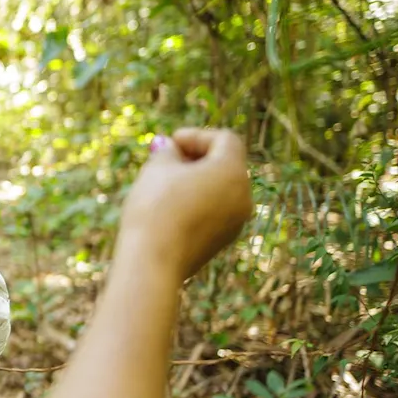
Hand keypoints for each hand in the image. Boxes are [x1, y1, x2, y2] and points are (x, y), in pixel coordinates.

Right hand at [121, 129, 252, 280]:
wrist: (153, 261)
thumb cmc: (155, 207)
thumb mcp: (157, 168)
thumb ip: (168, 151)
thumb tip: (171, 148)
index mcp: (233, 172)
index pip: (225, 140)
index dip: (196, 135)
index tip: (170, 143)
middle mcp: (244, 196)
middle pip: (225, 164)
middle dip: (196, 158)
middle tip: (165, 161)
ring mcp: (236, 221)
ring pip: (220, 189)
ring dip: (196, 181)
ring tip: (163, 185)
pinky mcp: (223, 240)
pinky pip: (215, 211)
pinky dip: (197, 202)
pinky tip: (169, 209)